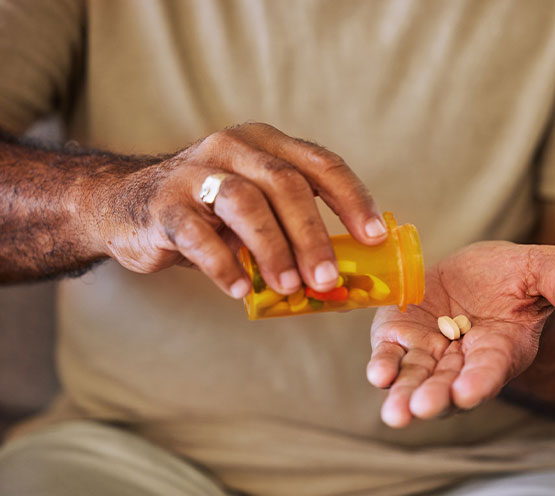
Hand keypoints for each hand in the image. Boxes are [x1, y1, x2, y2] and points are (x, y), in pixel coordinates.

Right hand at [89, 123, 386, 297]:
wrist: (127, 205)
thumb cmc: (209, 213)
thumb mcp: (256, 208)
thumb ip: (292, 228)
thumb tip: (342, 278)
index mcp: (267, 145)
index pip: (322, 165)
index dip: (353, 199)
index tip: (374, 237)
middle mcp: (234, 148)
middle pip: (287, 185)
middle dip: (313, 235)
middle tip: (328, 278)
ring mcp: (196, 171)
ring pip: (246, 203)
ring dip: (273, 250)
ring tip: (288, 287)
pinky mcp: (165, 203)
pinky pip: (199, 234)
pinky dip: (223, 265)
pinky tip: (238, 290)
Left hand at [367, 241, 554, 427]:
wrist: (479, 270)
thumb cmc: (518, 274)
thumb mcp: (546, 269)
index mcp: (502, 348)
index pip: (491, 370)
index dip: (480, 380)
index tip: (467, 391)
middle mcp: (464, 359)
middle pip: (448, 385)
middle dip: (435, 397)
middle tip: (420, 409)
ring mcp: (431, 350)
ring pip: (417, 378)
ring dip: (405, 393)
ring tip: (396, 411)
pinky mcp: (402, 334)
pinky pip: (393, 354)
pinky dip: (384, 364)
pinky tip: (379, 373)